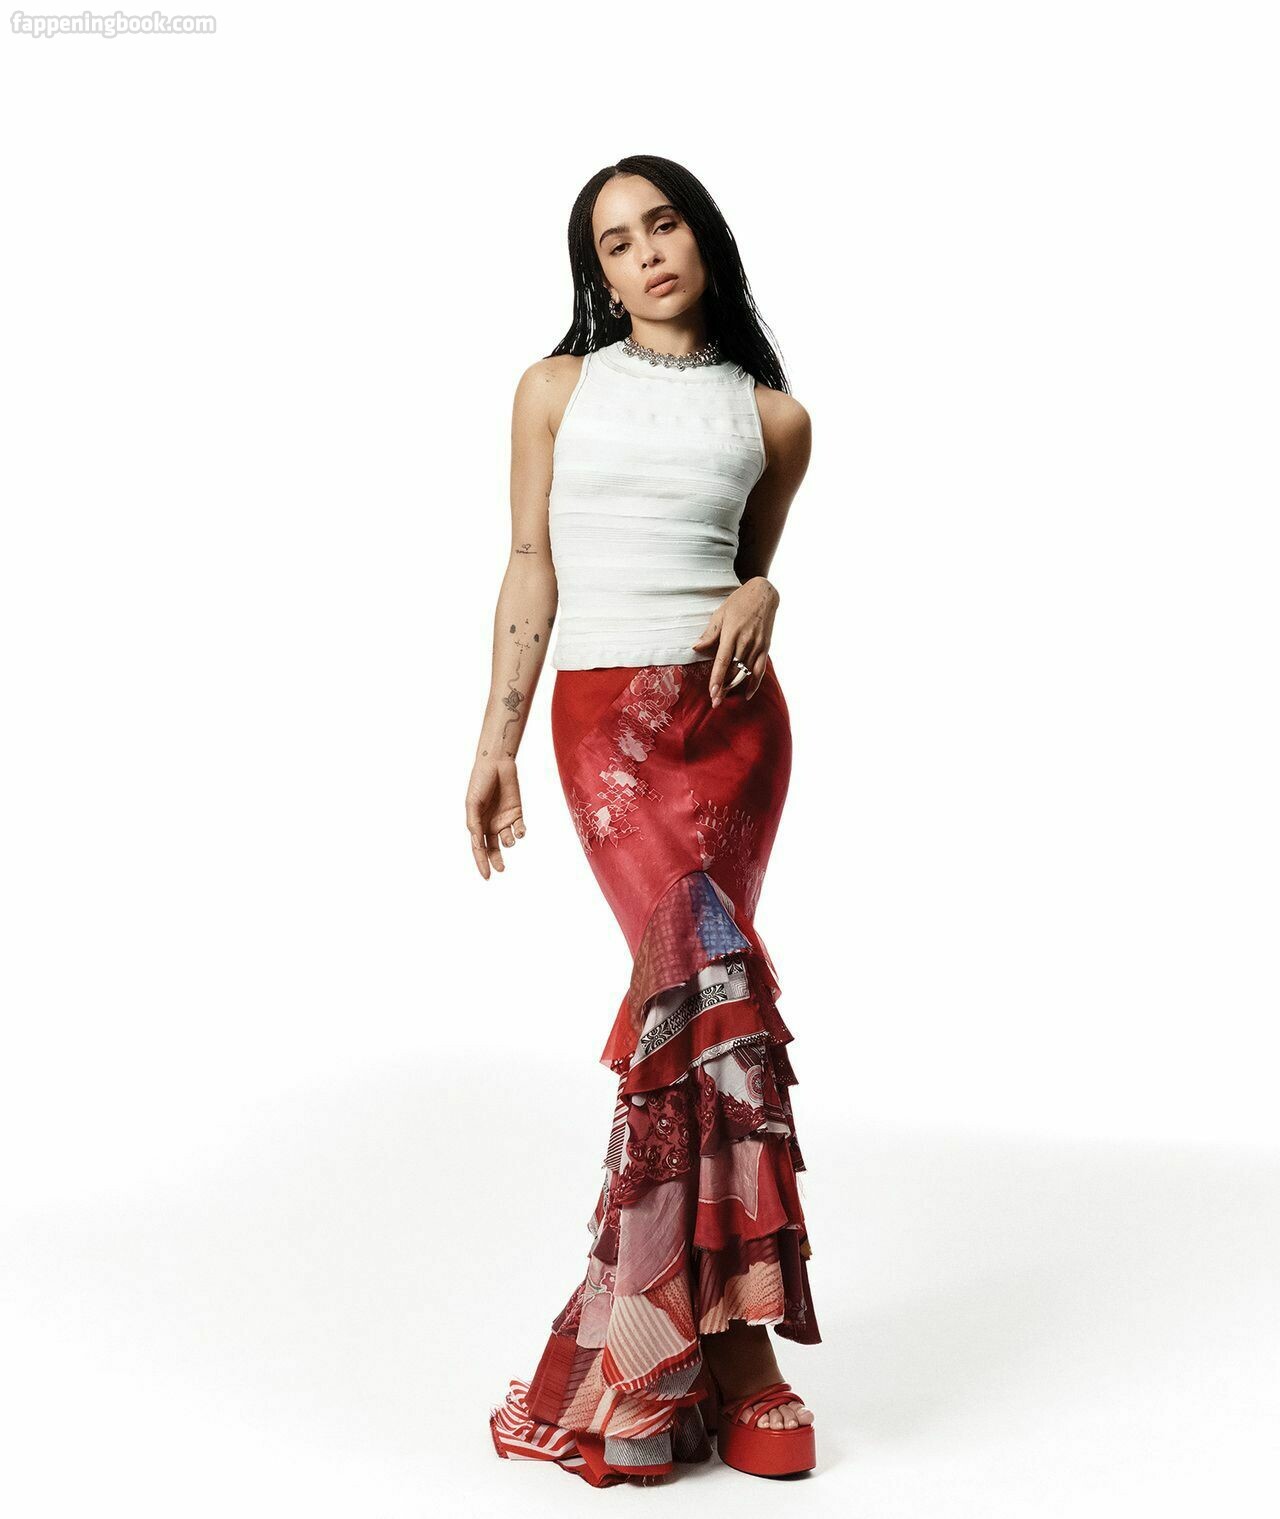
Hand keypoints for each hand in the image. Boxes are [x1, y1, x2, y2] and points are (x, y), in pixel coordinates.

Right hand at [465, 755, 525, 878]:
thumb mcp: (472, 803)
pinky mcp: (516, 813)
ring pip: (507, 839)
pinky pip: (519, 828)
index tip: (487, 876)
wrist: (496, 764)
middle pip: (492, 848)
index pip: (478, 847)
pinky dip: (520, 832)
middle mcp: (489, 824)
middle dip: (496, 860)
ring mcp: (503, 819)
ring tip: (509, 838)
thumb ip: (473, 822)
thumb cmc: (480, 782)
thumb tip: (476, 841)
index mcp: (476, 823)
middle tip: (501, 869)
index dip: (481, 862)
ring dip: (509, 842)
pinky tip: (519, 831)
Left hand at [690, 576, 779, 705]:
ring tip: (725, 698)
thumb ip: (709, 634)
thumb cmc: (739, 602)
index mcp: (731, 634)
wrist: (764, 594)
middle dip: (724, 688)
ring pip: (746, 673)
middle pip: (733, 671)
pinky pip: (760, 670)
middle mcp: (745, 642)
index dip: (717, 678)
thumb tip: (695, 647)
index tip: (712, 693)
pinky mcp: (765, 648)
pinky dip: (754, 683)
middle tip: (715, 702)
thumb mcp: (720, 614)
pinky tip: (747, 694)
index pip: (722, 661)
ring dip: (735, 687)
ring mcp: (757, 646)